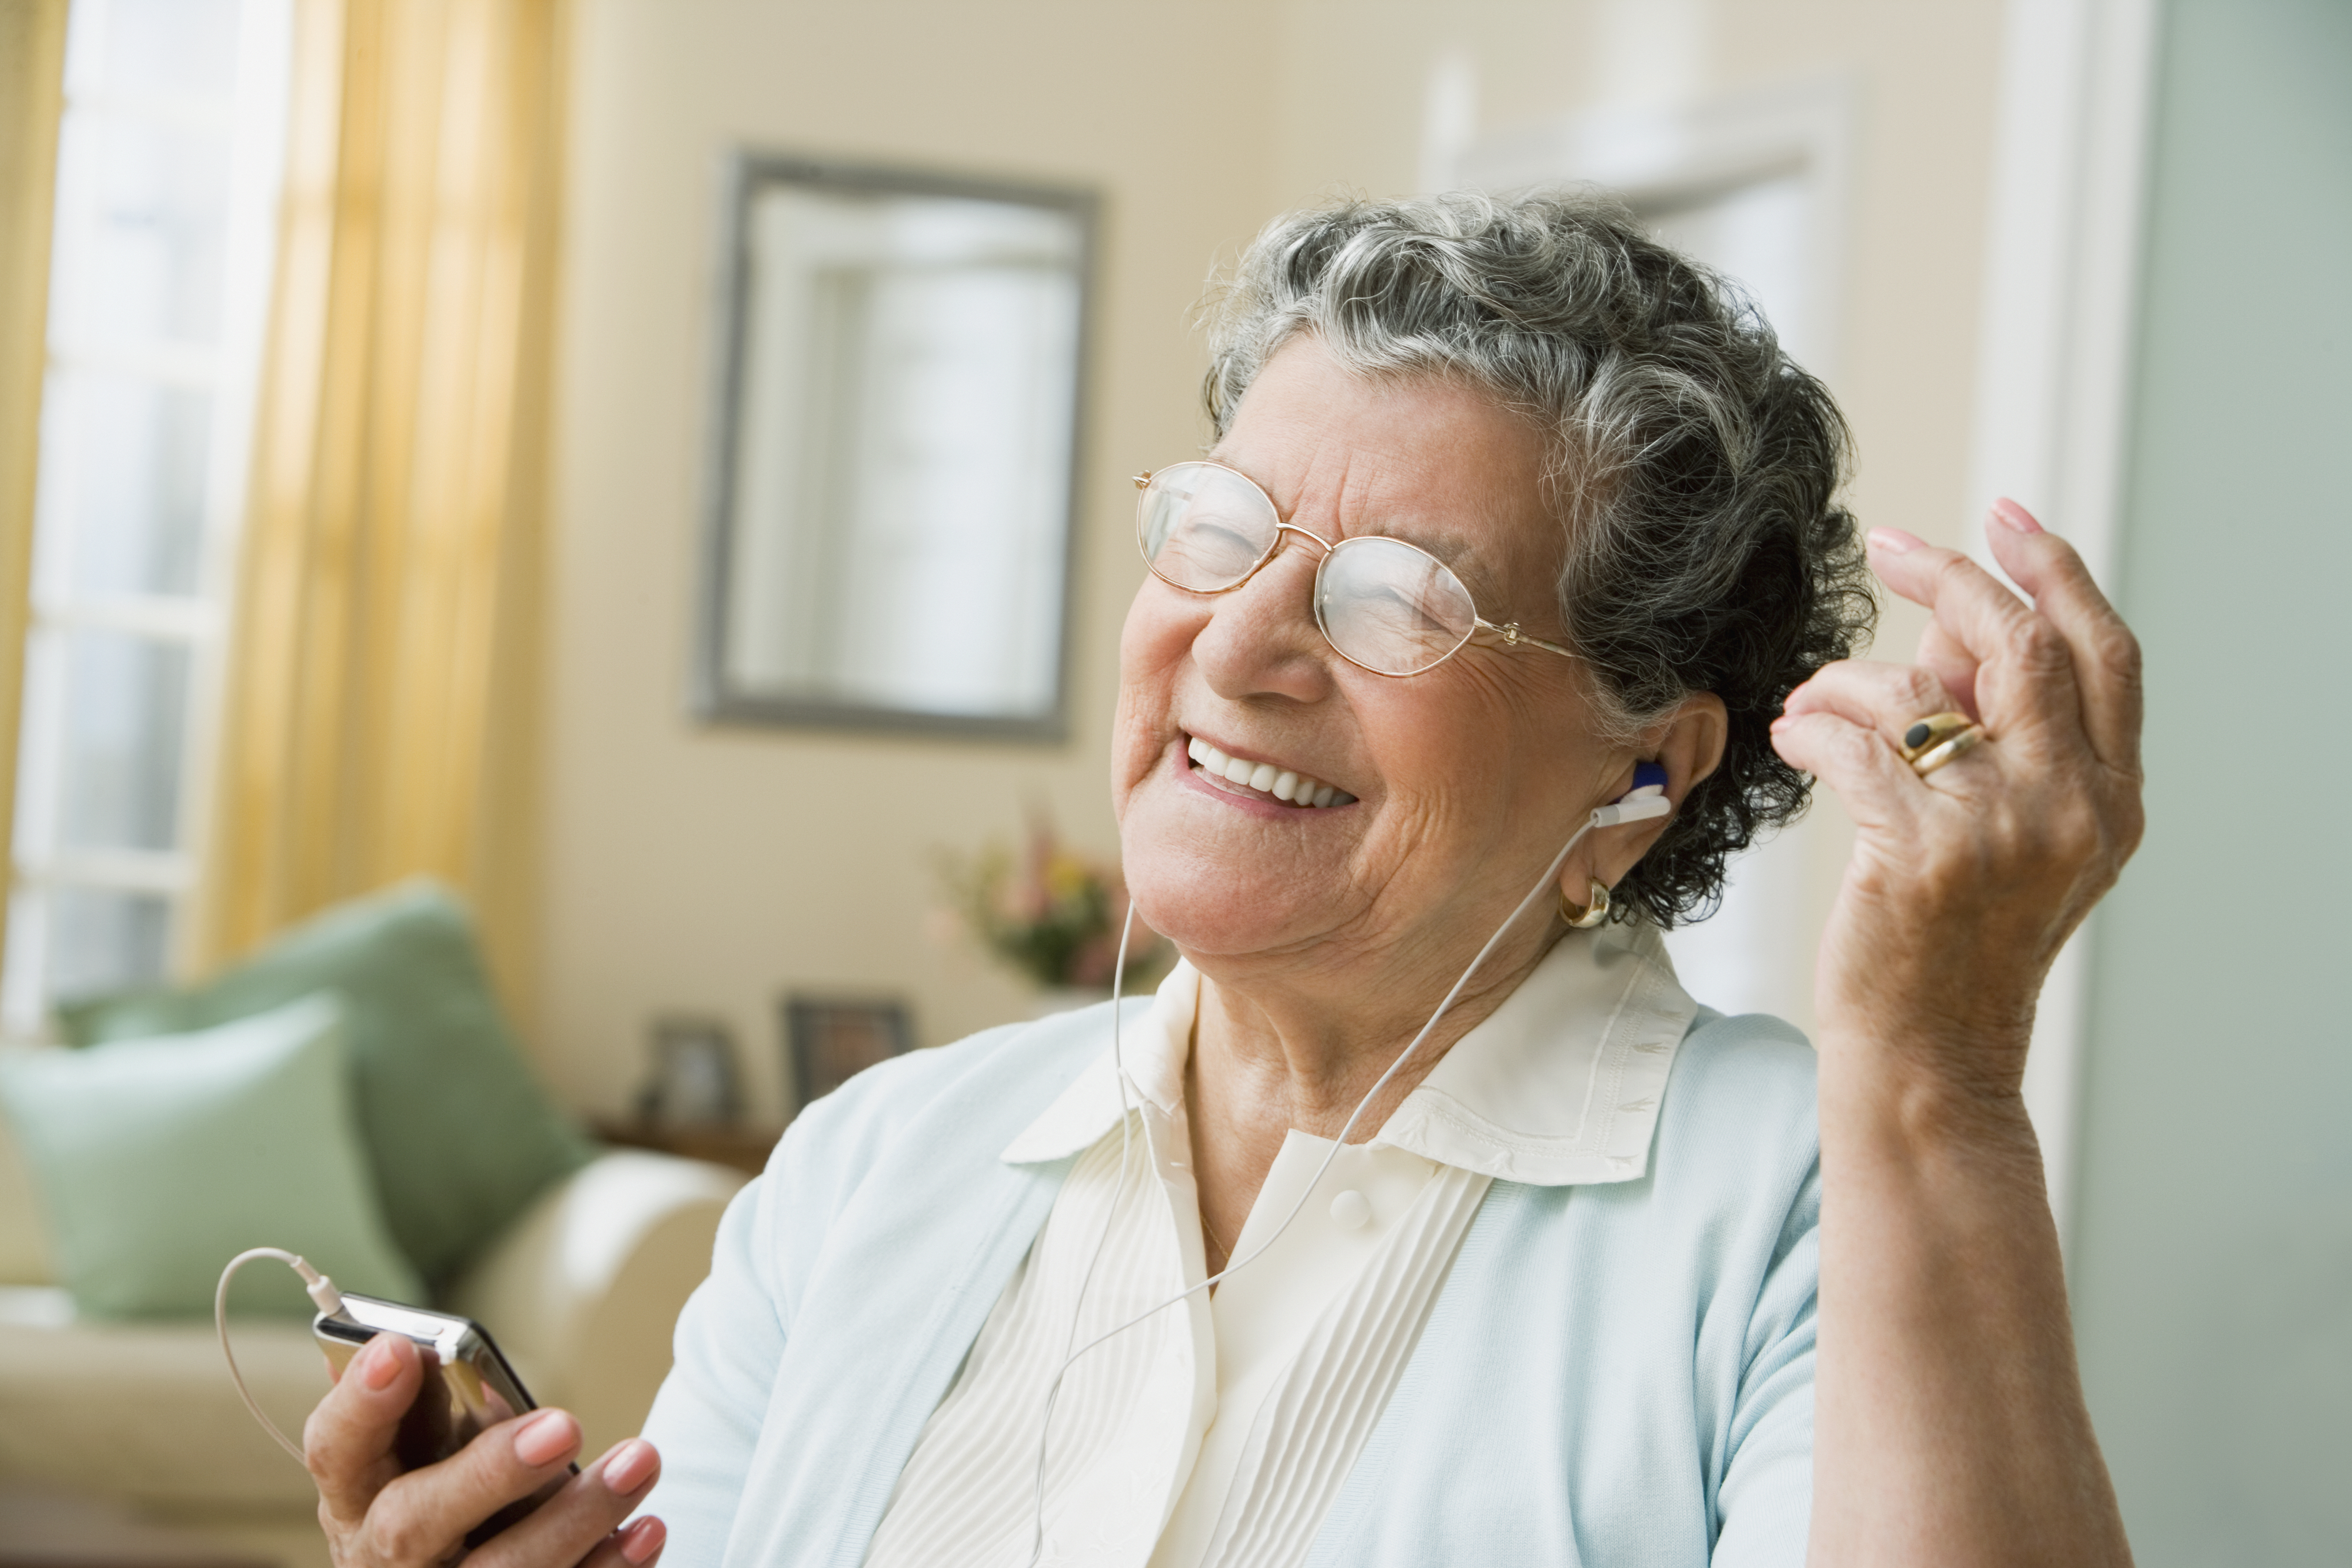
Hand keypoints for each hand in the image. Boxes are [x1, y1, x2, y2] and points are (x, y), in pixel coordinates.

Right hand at [306, 1331, 666, 1567]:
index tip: (402, 1346)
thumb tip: (426, 1346)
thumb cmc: (441, 1499)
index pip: (336, 1450)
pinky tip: (648, 1529)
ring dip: (577, 1517)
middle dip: (490, 1472)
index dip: (361, 1403)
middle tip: (564, 1426)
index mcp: (355, 1497)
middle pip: (414, 1522)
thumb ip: (428, 1409)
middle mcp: (382, 1557)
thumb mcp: (421, 1456)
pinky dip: (607, 1567)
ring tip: (641, 1461)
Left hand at [1771, 500, 2143, 1104]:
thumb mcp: (2020, 839)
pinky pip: (1854, 743)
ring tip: (1811, 708)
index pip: (2103, 654)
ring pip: (1919, 689)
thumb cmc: (1957, 941)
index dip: (2055, 574)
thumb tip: (1960, 633)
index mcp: (2113, 799)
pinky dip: (1812, 727)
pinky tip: (1793, 739)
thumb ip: (2008, 737)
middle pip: (2021, 645)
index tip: (2005, 519)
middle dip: (1952, 577)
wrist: (1928, 1055)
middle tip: (1890, 546)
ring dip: (1846, 680)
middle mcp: (2073, 806)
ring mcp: (2001, 829)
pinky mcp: (1921, 852)